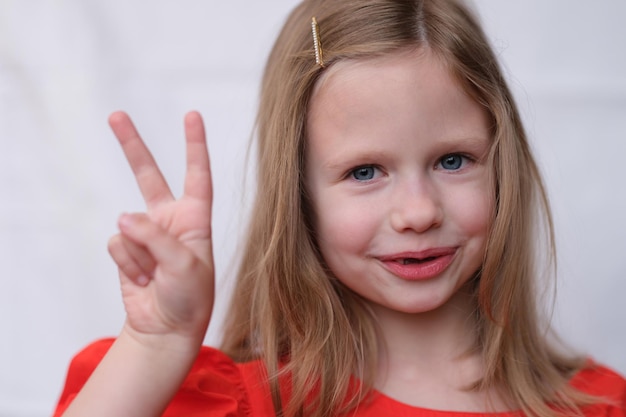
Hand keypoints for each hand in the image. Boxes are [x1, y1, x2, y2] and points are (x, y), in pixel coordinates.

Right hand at [106, 111, 213, 345]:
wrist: (166, 328)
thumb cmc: (190, 298)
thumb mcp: (184, 266)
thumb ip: (156, 238)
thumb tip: (122, 217)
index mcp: (195, 218)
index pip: (197, 175)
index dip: (194, 145)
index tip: (192, 115)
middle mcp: (170, 220)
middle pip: (149, 175)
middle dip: (132, 146)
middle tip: (116, 116)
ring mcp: (145, 234)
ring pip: (127, 224)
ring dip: (139, 253)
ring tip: (155, 275)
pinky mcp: (126, 249)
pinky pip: (116, 244)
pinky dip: (126, 264)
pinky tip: (141, 279)